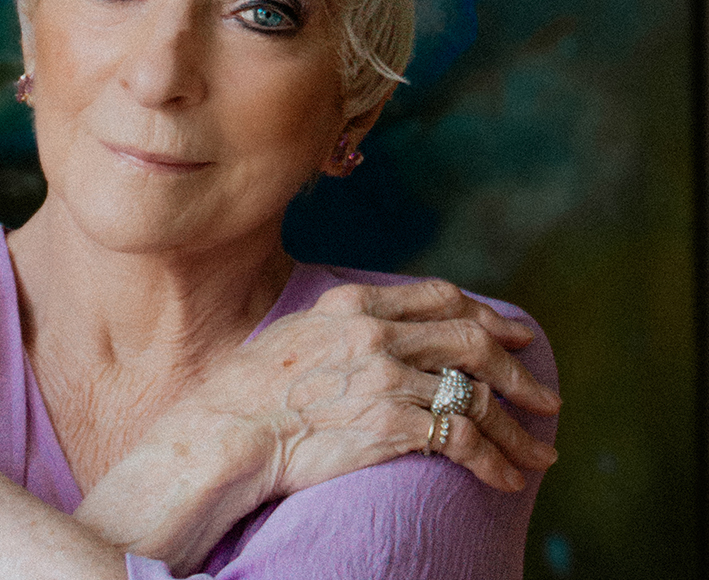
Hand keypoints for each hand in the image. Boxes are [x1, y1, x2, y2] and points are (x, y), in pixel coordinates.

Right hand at [199, 279, 559, 498]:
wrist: (231, 429)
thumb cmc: (252, 388)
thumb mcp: (298, 331)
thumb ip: (343, 324)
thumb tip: (376, 329)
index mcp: (355, 305)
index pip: (439, 298)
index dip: (484, 315)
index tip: (511, 335)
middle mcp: (377, 334)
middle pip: (472, 342)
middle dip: (519, 372)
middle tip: (545, 397)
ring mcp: (387, 379)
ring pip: (477, 397)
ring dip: (518, 431)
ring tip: (539, 455)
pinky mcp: (391, 426)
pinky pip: (462, 441)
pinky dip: (494, 463)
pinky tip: (506, 479)